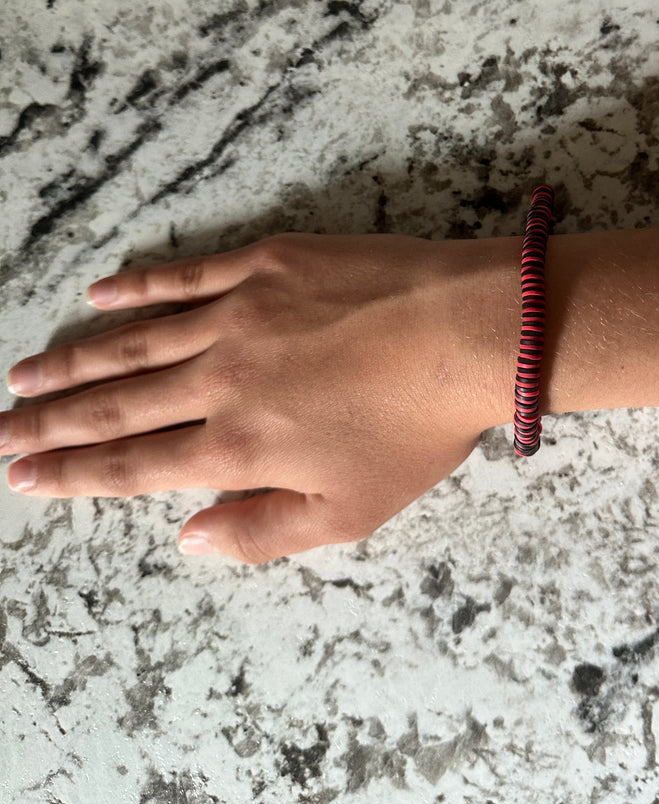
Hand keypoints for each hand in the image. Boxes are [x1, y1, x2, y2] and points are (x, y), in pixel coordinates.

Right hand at [2, 233, 513, 563]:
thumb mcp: (350, 513)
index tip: (22, 476)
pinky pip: (184, 277)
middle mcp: (221, 380)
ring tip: (23, 374)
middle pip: (116, 405)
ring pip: (134, 341)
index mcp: (238, 446)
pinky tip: (97, 294)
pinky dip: (136, 288)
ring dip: (74, 360)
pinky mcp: (265, 263)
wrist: (468, 332)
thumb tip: (186, 540)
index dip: (72, 474)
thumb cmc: (418, 430)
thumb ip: (261, 531)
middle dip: (50, 422)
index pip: (133, 465)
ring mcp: (239, 314)